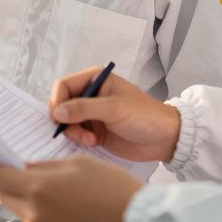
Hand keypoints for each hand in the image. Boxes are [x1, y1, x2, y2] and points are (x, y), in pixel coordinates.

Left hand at [0, 156, 141, 221]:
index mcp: (38, 188)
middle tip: (26, 173)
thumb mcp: (79, 164)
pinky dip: (46, 217)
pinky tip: (69, 211)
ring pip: (24, 213)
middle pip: (6, 195)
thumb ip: (46, 167)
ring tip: (61, 194)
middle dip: (10, 183)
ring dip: (31, 201)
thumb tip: (27, 169)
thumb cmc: (113, 191)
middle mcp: (35, 215)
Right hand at [49, 68, 180, 162]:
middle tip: (73, 132)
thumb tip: (56, 112)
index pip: (63, 85)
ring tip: (88, 139)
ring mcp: (91, 114)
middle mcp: (90, 94)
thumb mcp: (113, 109)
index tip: (57, 119)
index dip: (57, 101)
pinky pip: (75, 134)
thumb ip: (83, 108)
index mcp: (95, 79)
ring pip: (66, 121)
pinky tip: (93, 142)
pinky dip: (79, 139)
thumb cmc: (143, 116)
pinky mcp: (94, 131)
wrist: (165, 139)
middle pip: (62, 104)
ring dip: (72, 132)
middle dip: (64, 119)